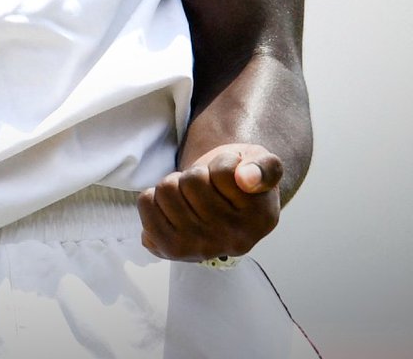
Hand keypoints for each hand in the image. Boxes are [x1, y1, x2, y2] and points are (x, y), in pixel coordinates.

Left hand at [136, 143, 281, 261]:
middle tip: (206, 185)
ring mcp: (203, 249)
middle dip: (196, 173)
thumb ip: (265, 167)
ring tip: (189, 195)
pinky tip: (172, 205)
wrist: (214, 206)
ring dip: (174, 183)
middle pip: (192, 180)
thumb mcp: (263, 161)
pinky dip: (153, 196)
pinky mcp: (173, 250)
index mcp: (261, 219)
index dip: (223, 162)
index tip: (231, 174)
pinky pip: (147, 205)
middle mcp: (234, 241)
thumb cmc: (241, 176)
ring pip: (167, 189)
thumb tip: (247, 179)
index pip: (225, 172)